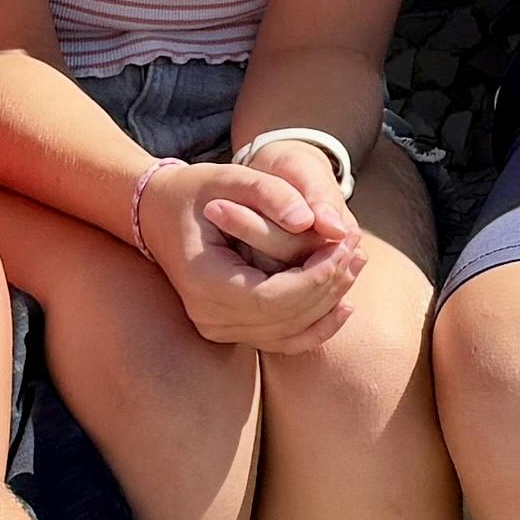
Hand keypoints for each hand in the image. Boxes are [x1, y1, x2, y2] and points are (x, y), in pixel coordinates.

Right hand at [135, 152, 366, 352]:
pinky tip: (345, 304)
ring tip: (356, 264)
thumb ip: (272, 193)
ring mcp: (217, 329)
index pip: (273, 298)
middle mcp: (207, 315)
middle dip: (330, 285)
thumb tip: (312, 220)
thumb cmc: (197, 192)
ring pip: (289, 333)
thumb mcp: (231, 177)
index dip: (317, 277)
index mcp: (203, 281)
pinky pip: (282, 342)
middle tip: (358, 249)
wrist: (161, 215)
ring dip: (329, 303)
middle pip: (285, 319)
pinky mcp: (231, 331)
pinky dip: (317, 328)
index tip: (345, 244)